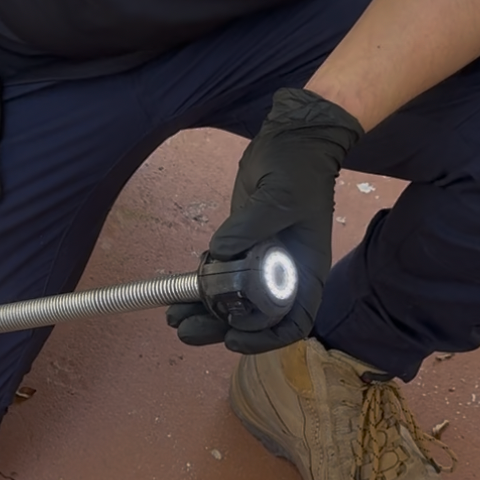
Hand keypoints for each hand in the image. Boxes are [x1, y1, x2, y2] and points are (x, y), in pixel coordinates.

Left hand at [168, 87, 362, 352]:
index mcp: (306, 272)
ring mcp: (261, 262)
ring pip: (232, 302)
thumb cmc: (298, 170)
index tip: (234, 338)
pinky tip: (178, 294)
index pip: (293, 321)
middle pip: (254, 319)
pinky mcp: (239, 247)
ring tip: (174, 319)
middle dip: (220, 328)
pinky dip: (200, 289)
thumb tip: (218, 255)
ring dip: (204, 314)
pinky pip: (219, 277)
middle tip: (186, 331)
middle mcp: (284, 274)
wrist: (291, 141)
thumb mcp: (279, 198)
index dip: (266, 339)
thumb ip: (249, 227)